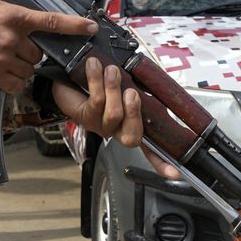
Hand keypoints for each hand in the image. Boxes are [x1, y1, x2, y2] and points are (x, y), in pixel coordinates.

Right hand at [0, 0, 97, 91]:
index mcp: (11, 17)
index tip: (91, 27)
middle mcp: (11, 40)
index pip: (51, 21)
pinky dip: (15, 81)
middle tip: (13, 42)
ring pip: (29, 68)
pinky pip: (17, 84)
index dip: (75, 25)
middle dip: (31, 48)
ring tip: (6, 56)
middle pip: (39, 50)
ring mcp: (3, 60)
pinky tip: (5, 73)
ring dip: (23, 64)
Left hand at [52, 59, 181, 178]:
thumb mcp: (124, 82)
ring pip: (113, 115)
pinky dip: (96, 81)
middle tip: (131, 92)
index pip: (149, 148)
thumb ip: (138, 85)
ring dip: (113, 89)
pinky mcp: (85, 116)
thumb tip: (149, 83)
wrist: (66, 77)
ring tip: (110, 71)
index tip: (174, 174)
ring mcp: (100, 126)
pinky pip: (95, 101)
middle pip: (132, 136)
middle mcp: (117, 129)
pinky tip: (93, 67)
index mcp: (131, 123)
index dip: (161, 162)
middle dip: (134, 113)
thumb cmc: (98, 80)